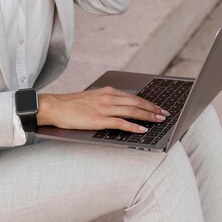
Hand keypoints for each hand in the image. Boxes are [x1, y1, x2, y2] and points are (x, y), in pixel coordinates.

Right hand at [37, 87, 169, 132]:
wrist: (56, 106)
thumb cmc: (73, 104)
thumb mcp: (93, 97)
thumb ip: (107, 100)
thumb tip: (121, 107)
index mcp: (107, 91)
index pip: (133, 97)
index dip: (148, 103)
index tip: (158, 107)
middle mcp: (108, 97)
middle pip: (136, 103)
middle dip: (153, 109)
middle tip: (165, 114)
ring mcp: (104, 108)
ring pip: (132, 111)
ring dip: (148, 116)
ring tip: (159, 121)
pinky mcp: (99, 119)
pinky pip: (121, 123)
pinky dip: (133, 126)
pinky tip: (142, 130)